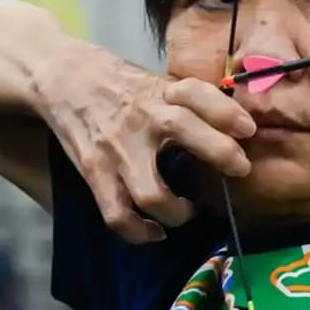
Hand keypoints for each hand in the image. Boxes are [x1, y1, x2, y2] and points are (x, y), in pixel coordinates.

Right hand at [34, 44, 254, 243]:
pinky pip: (117, 214)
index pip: (197, 92)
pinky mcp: (94, 172)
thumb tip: (236, 127)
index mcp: (160, 90)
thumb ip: (189, 102)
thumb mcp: (157, 81)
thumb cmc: (121, 83)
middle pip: (183, 130)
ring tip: (189, 211)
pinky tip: (157, 232)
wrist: (62, 78)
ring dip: (178, 211)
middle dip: (219, 153)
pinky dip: (140, 232)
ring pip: (152, 192)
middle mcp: (142, 117)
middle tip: (240, 170)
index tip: (248, 130)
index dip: (226, 111)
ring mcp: (117, 148)